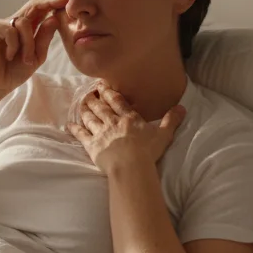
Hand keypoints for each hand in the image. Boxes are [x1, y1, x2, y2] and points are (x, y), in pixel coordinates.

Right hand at [0, 0, 66, 94]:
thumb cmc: (14, 71)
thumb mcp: (36, 56)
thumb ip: (44, 38)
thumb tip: (54, 18)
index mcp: (27, 28)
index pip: (41, 10)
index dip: (54, 3)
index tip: (68, 0)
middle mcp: (14, 22)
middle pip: (33, 4)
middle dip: (49, 2)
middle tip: (63, 0)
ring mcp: (1, 24)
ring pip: (23, 23)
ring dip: (28, 44)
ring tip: (26, 60)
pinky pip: (10, 31)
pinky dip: (13, 46)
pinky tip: (8, 56)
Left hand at [68, 83, 184, 172]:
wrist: (130, 167)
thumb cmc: (147, 152)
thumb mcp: (163, 135)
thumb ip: (171, 120)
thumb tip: (182, 107)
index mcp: (129, 118)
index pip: (117, 101)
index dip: (109, 92)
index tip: (102, 85)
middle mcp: (113, 122)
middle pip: (101, 107)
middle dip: (94, 98)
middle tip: (89, 92)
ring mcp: (101, 133)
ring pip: (90, 118)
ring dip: (85, 110)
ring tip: (81, 103)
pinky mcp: (92, 146)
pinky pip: (81, 135)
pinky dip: (75, 129)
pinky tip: (69, 125)